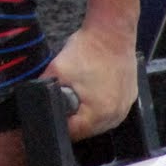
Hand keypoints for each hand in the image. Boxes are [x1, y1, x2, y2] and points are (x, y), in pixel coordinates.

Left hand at [44, 23, 137, 140]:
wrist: (111, 32)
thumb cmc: (88, 50)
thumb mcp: (56, 70)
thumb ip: (43, 91)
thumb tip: (36, 105)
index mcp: (97, 114)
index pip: (71, 133)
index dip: (59, 121)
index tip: (56, 109)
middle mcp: (115, 116)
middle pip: (86, 130)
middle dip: (73, 117)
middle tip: (68, 95)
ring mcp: (125, 108)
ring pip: (99, 122)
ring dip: (88, 112)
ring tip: (83, 89)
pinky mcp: (130, 99)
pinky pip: (111, 110)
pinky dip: (101, 103)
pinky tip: (94, 88)